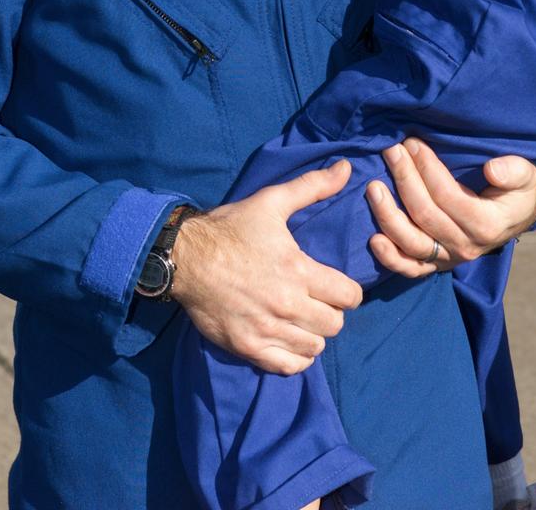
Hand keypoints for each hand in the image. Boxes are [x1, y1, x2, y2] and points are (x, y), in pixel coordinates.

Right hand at [172, 160, 362, 375]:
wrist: (186, 258)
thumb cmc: (231, 229)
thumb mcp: (271, 201)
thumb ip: (312, 186)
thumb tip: (346, 168)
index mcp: (298, 271)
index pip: (349, 296)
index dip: (347, 290)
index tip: (334, 284)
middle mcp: (287, 305)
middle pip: (335, 325)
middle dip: (331, 311)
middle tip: (317, 300)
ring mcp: (267, 330)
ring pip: (315, 347)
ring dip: (313, 334)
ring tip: (302, 319)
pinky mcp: (248, 347)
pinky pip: (289, 366)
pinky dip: (295, 357)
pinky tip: (289, 339)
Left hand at [367, 139, 535, 277]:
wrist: (517, 218)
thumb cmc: (516, 191)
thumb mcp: (525, 175)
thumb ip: (513, 171)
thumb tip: (492, 169)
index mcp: (487, 224)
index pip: (448, 196)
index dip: (427, 168)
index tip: (411, 143)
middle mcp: (466, 246)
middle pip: (425, 214)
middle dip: (405, 179)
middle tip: (391, 151)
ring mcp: (449, 259)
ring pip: (411, 242)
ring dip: (388, 214)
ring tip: (373, 186)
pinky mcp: (436, 264)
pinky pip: (410, 268)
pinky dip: (390, 258)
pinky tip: (373, 240)